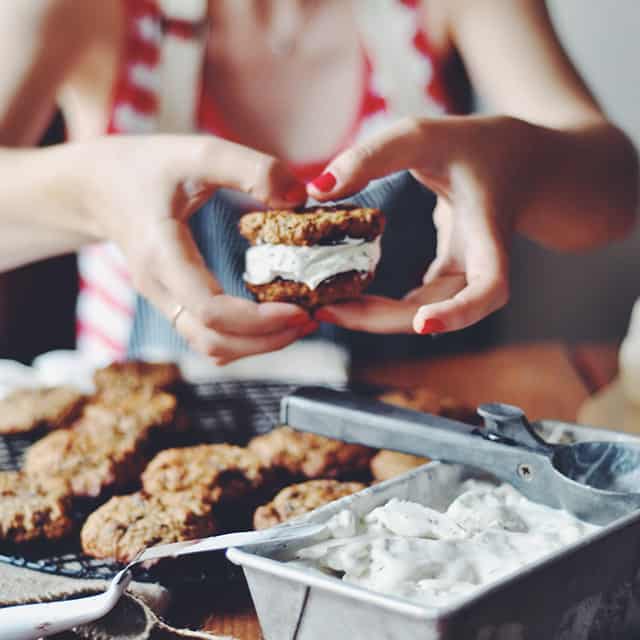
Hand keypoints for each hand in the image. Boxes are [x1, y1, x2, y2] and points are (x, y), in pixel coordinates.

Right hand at [74, 135, 315, 362]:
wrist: (97, 187)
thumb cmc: (146, 167)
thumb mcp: (199, 152)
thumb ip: (252, 169)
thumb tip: (299, 198)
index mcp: (162, 254)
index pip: (210, 311)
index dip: (259, 320)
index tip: (299, 309)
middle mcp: (160, 288)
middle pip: (214, 343)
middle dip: (268, 340)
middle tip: (310, 318)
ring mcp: (164, 301)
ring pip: (211, 347)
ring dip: (257, 344)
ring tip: (297, 320)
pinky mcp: (173, 303)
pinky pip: (207, 337)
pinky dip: (242, 338)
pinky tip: (270, 316)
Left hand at [307, 116, 524, 335]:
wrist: (511, 158)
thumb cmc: (470, 145)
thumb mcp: (422, 137)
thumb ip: (371, 158)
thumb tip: (318, 190)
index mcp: (489, 234)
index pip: (490, 288)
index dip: (461, 312)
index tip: (425, 326)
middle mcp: (480, 265)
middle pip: (440, 311)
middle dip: (385, 320)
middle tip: (328, 312)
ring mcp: (465, 274)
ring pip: (424, 313)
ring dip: (377, 317)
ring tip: (327, 308)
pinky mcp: (450, 274)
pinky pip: (418, 303)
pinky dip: (384, 305)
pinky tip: (347, 299)